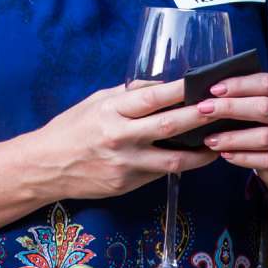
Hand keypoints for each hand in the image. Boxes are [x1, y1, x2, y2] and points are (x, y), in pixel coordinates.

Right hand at [31, 79, 217, 200]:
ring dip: (200, 152)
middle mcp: (120, 137)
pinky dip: (177, 165)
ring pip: (173, 159)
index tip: (202, 83)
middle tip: (222, 110)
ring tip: (219, 143)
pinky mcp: (126, 184)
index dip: (180, 90)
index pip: (152, 97)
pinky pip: (159, 172)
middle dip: (200, 118)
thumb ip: (128, 95)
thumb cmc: (71, 128)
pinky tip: (192, 158)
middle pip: (169, 126)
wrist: (45, 167)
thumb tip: (161, 87)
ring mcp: (125, 164)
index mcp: (111, 111)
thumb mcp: (96, 102)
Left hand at [197, 72, 267, 197]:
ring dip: (233, 138)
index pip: (267, 82)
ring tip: (210, 139)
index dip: (239, 85)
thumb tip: (214, 92)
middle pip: (265, 107)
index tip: (213, 90)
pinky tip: (225, 155)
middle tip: (204, 110)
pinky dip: (243, 157)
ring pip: (265, 136)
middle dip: (230, 108)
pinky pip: (267, 160)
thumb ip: (250, 96)